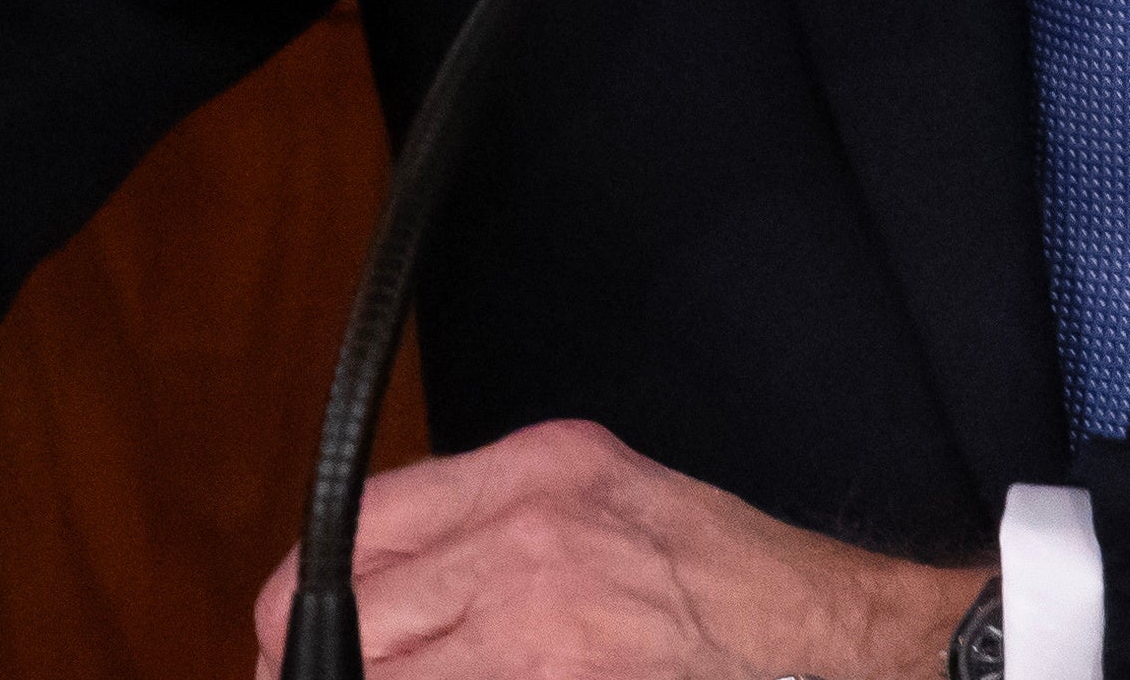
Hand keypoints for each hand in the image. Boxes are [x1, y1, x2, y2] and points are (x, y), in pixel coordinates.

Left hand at [248, 420, 986, 679]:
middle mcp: (533, 540)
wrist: (841, 644)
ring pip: (382, 679)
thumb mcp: (607, 500)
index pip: (352, 533)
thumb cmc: (734, 587)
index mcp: (540, 470)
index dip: (297, 613)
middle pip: (347, 627)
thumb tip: (368, 596)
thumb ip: (490, 527)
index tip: (288, 649)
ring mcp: (545, 633)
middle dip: (322, 675)